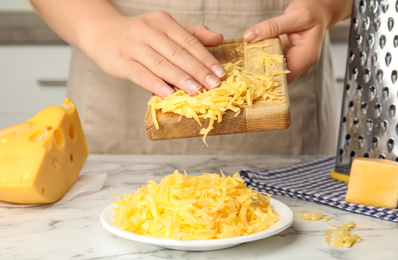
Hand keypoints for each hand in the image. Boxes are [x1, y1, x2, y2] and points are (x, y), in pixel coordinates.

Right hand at [88, 11, 224, 96]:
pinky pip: (141, 74)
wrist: (102, 33)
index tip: (220, 74)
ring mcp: (133, 46)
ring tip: (197, 91)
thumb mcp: (166, 30)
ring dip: (180, 79)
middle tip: (214, 85)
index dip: (206, 58)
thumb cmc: (140, 35)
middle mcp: (148, 31)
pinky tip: (168, 93)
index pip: (189, 42)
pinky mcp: (121, 62)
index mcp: (163, 22)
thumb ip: (192, 35)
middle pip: (177, 53)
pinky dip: (155, 84)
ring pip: (161, 64)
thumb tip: (219, 38)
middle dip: (197, 70)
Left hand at [243, 0, 348, 82]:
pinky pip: (274, 65)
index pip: (285, 77)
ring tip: (245, 63)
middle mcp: (302, 65)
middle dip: (261, 73)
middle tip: (243, 69)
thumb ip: (272, 26)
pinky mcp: (288, 60)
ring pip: (275, 72)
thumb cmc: (311, 12)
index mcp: (306, 57)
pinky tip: (253, 57)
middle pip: (279, 77)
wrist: (318, 11)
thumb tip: (250, 36)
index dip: (267, 78)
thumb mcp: (293, 16)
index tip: (250, 74)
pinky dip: (264, 61)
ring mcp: (295, 64)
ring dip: (260, 68)